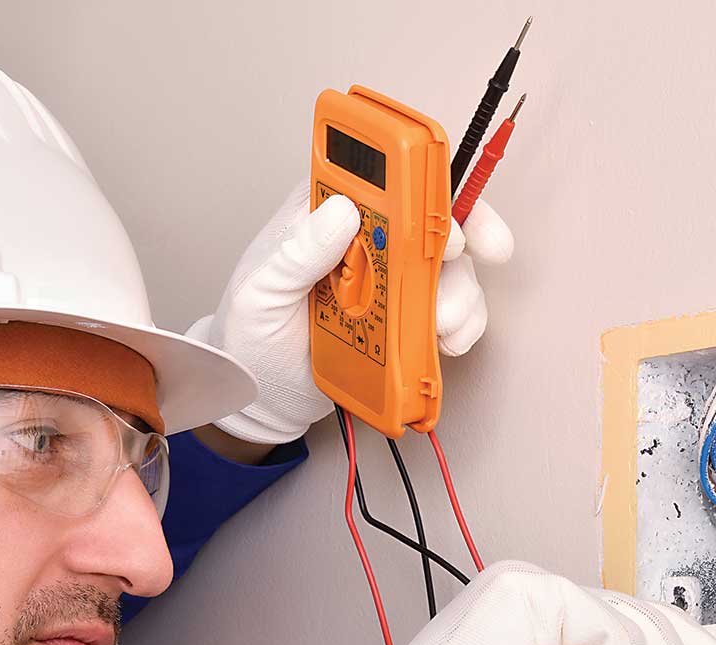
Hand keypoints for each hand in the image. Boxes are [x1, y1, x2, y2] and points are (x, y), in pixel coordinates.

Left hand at [196, 182, 514, 445]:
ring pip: (449, 267)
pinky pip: (448, 311)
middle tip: (461, 257)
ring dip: (460, 292)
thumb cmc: (250, 335)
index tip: (435, 206)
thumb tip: (342, 211)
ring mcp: (391, 280)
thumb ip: (297, 251)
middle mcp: (367, 241)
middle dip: (465, 232)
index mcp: (326, 215)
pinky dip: (460, 325)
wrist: (262, 396)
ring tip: (443, 322)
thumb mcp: (260, 290)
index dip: (421, 181)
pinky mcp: (406, 318)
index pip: (382, 177)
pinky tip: (445, 341)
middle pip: (431, 216)